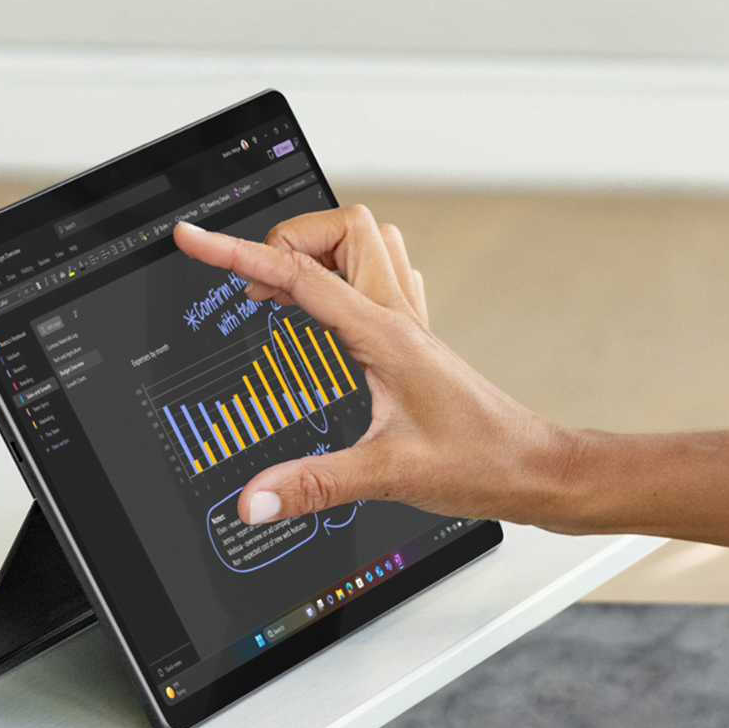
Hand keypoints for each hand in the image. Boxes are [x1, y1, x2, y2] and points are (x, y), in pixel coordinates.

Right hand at [170, 206, 576, 529]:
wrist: (534, 470)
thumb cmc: (482, 463)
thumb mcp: (388, 476)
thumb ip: (316, 485)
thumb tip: (254, 498)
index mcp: (385, 335)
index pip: (300, 275)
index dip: (238, 253)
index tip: (194, 239)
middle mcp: (400, 318)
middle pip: (343, 229)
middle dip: (289, 239)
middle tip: (253, 285)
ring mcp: (411, 326)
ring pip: (368, 244)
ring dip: (321, 252)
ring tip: (282, 293)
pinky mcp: (417, 343)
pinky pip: (381, 279)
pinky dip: (345, 279)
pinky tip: (327, 317)